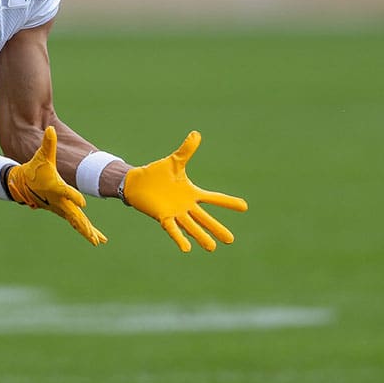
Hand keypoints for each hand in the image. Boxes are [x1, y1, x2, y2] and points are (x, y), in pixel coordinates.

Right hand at [6, 127, 107, 245]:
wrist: (22, 184)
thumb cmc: (34, 169)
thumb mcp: (41, 156)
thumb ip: (48, 144)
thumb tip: (50, 128)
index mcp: (55, 188)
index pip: (65, 192)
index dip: (74, 196)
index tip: (83, 204)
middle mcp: (58, 201)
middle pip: (73, 216)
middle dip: (84, 226)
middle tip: (95, 237)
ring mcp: (60, 208)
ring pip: (76, 222)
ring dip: (88, 231)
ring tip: (100, 240)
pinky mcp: (62, 211)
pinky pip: (76, 222)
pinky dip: (85, 229)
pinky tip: (95, 236)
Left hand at [122, 131, 247, 251]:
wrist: (138, 182)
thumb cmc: (157, 173)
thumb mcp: (175, 161)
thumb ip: (186, 150)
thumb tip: (196, 133)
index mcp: (192, 193)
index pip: (213, 198)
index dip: (228, 203)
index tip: (244, 207)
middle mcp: (186, 206)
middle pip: (205, 219)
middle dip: (217, 228)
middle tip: (231, 240)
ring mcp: (175, 213)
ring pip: (192, 227)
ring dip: (201, 237)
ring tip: (212, 248)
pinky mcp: (163, 217)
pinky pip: (173, 229)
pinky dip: (179, 238)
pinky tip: (186, 249)